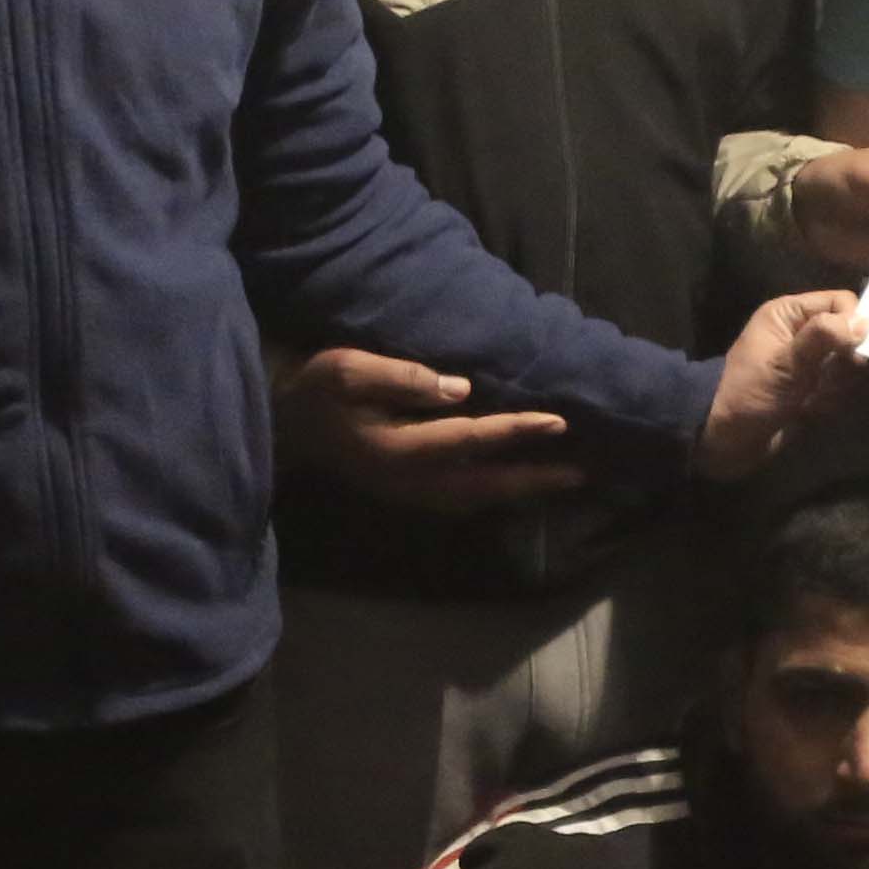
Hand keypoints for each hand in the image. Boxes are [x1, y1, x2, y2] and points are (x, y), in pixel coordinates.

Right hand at [280, 343, 582, 509]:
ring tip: (564, 479)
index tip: (558, 421)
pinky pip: (465, 498)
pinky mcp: (408, 495)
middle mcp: (410, 482)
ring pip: (479, 497)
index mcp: (399, 450)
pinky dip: (498, 492)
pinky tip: (520, 483)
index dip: (516, 431)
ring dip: (522, 490)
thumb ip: (404, 378)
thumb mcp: (349, 369)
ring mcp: (409, 495)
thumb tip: (461, 389)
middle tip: (583, 471)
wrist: (285, 427)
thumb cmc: (317, 389)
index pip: (471, 440)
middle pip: (486, 483)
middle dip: (536, 477)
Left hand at [700, 289, 865, 478]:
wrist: (729, 439)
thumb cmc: (751, 393)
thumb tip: (863, 322)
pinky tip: (807, 411)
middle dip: (843, 364)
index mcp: (790, 314)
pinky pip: (840, 389)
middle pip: (852, 336)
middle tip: (822, 381)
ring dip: (835, 387)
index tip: (850, 350)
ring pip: (849, 367)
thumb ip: (824, 337)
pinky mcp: (814, 389)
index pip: (841, 302)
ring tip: (809, 399)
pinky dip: (829, 402)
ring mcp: (810, 363)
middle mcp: (803, 333)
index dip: (852, 323)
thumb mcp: (786, 363)